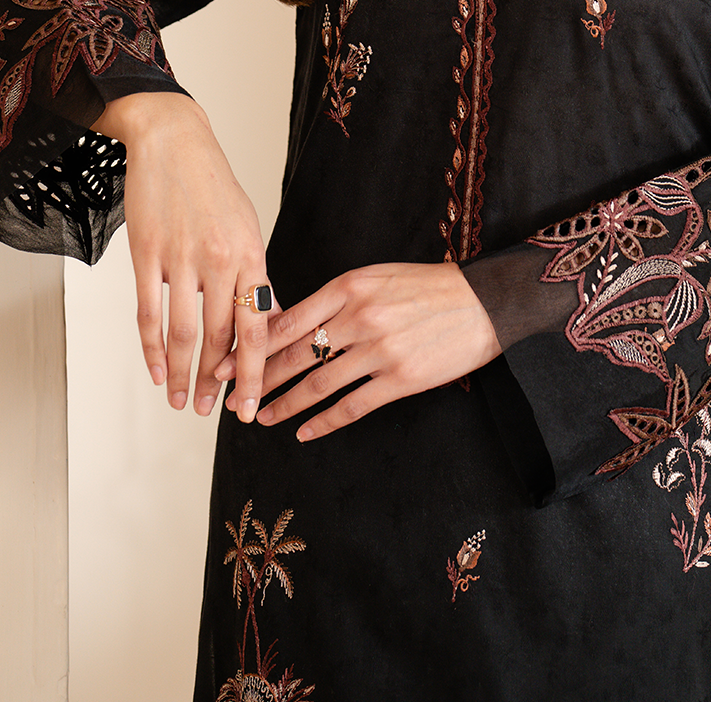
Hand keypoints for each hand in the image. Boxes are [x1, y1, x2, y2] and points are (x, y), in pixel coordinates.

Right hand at [94, 92, 272, 422]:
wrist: (173, 141)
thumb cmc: (212, 185)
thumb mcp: (247, 227)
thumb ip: (256, 275)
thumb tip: (269, 318)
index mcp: (252, 254)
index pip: (257, 328)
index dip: (254, 373)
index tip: (250, 405)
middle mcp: (220, 260)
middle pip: (221, 337)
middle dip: (217, 382)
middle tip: (211, 411)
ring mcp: (182, 257)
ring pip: (184, 332)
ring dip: (182, 373)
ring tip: (181, 401)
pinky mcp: (148, 254)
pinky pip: (150, 312)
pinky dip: (151, 348)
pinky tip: (155, 371)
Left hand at [215, 261, 500, 438]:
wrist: (485, 300)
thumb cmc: (428, 286)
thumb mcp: (377, 277)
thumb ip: (337, 298)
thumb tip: (295, 324)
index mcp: (349, 286)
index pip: (288, 320)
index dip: (252, 344)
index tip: (226, 360)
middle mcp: (360, 317)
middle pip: (295, 354)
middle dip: (256, 378)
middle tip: (230, 396)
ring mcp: (380, 350)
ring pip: (318, 385)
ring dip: (284, 405)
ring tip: (261, 418)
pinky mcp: (401, 379)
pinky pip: (352, 406)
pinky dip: (323, 423)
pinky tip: (305, 433)